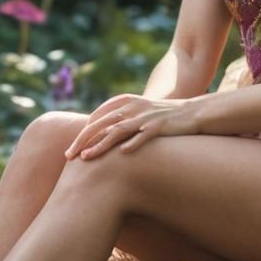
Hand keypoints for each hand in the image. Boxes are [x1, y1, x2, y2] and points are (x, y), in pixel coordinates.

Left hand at [63, 94, 201, 160]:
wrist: (192, 113)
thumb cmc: (163, 116)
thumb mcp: (139, 113)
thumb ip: (121, 119)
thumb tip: (101, 135)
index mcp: (125, 102)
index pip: (96, 117)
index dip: (82, 132)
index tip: (72, 149)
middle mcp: (132, 107)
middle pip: (101, 124)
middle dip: (82, 140)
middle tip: (68, 155)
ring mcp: (145, 117)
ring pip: (117, 130)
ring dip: (100, 145)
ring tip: (86, 158)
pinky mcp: (159, 126)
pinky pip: (143, 135)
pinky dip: (132, 143)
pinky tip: (121, 154)